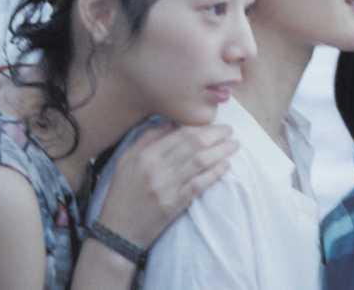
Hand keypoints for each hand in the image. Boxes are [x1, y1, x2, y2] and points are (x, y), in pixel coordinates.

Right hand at [95, 122, 237, 248]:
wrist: (119, 231)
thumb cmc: (122, 193)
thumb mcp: (126, 161)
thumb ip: (146, 139)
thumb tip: (171, 123)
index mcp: (144, 155)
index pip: (179, 135)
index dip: (200, 127)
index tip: (215, 123)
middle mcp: (156, 168)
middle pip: (193, 145)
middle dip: (215, 135)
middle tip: (230, 131)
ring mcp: (167, 187)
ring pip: (200, 162)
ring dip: (220, 152)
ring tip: (233, 145)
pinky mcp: (175, 204)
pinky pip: (200, 184)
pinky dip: (214, 173)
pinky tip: (225, 166)